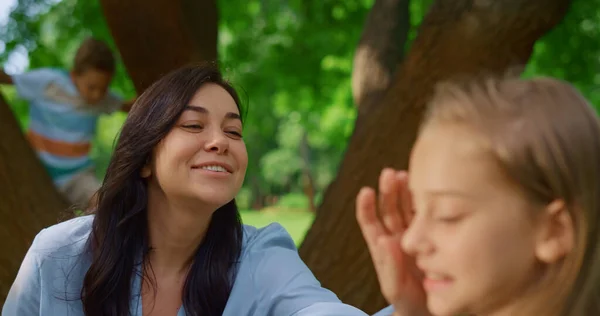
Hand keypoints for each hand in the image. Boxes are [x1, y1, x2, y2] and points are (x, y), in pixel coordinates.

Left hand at [356, 169, 429, 315]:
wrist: (429, 311)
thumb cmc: (407, 302)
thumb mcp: (394, 287)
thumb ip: (389, 265)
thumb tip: (385, 240)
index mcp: (383, 249)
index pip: (370, 223)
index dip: (366, 206)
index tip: (366, 191)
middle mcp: (398, 238)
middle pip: (390, 210)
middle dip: (388, 191)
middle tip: (390, 174)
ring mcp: (415, 236)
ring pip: (407, 209)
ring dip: (405, 191)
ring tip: (405, 174)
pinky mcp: (432, 236)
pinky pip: (426, 216)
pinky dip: (425, 203)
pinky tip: (428, 191)